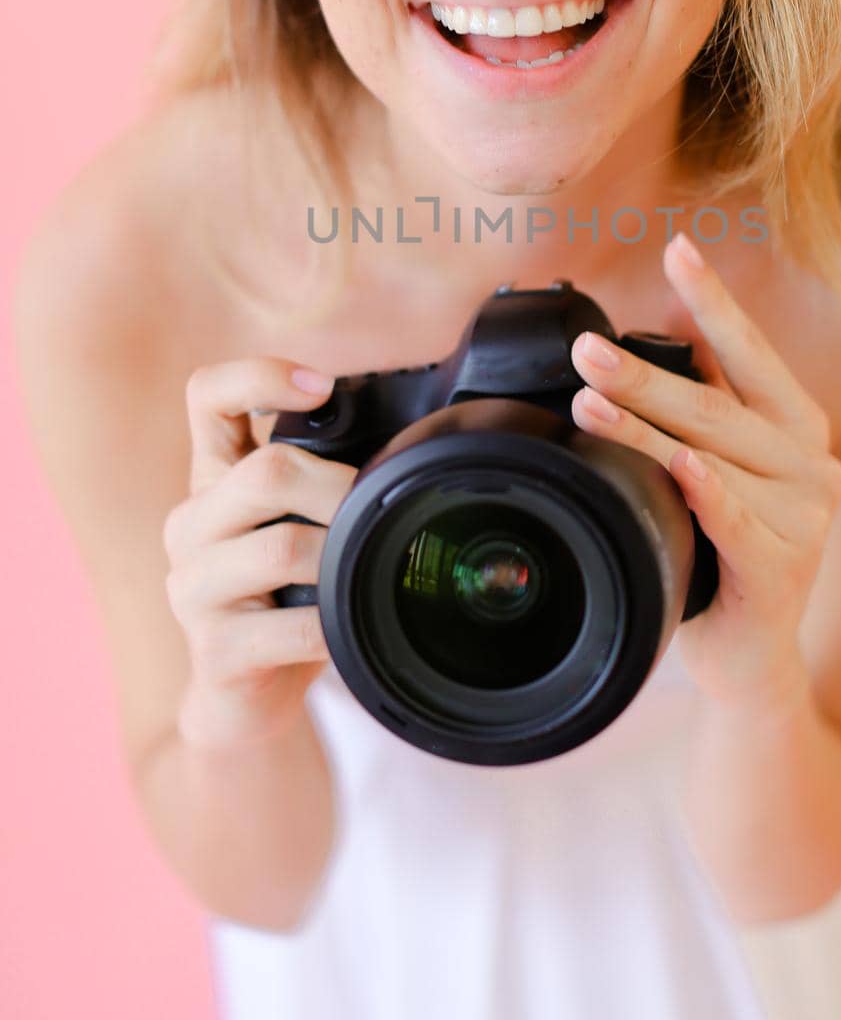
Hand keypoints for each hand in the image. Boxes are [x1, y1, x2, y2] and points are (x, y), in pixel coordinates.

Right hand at [164, 358, 355, 750]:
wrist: (243, 698)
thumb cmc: (285, 597)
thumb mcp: (296, 523)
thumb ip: (322, 480)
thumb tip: (414, 443)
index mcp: (213, 479)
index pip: (208, 396)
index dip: (260, 376)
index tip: (322, 386)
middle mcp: (190, 523)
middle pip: (264, 472)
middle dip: (339, 488)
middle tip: (376, 511)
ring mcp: (192, 587)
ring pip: (281, 547)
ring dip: (341, 558)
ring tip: (365, 571)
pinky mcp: (213, 650)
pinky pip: (288, 626)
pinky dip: (333, 625)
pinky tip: (349, 629)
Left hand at [569, 232, 840, 707]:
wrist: (750, 655)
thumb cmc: (724, 547)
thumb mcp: (722, 463)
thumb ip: (707, 401)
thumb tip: (662, 323)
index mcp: (796, 425)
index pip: (751, 352)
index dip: (713, 300)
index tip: (678, 250)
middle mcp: (812, 464)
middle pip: (715, 407)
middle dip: (643, 375)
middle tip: (586, 349)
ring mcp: (806, 518)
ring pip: (711, 461)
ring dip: (642, 432)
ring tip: (586, 407)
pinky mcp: (784, 571)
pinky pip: (736, 523)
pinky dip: (704, 494)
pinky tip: (678, 470)